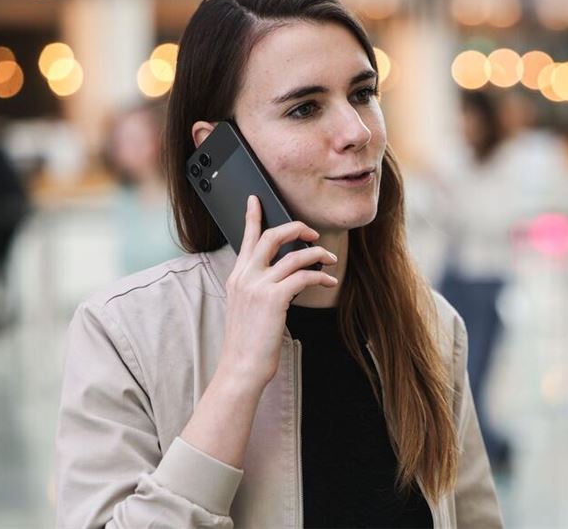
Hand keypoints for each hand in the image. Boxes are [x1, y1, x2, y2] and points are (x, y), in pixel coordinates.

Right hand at [219, 195, 337, 387]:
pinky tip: (328, 281)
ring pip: (294, 255)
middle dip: (296, 227)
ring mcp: (258, 286)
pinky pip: (304, 276)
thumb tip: (283, 275)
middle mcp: (245, 277)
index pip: (246, 239)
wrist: (241, 367)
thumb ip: (258, 287)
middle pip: (272, 236)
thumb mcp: (247, 308)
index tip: (256, 199)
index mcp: (237, 277)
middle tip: (313, 233)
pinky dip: (320, 275)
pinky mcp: (274, 299)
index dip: (252, 216)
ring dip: (318, 254)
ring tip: (330, 260)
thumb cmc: (248, 342)